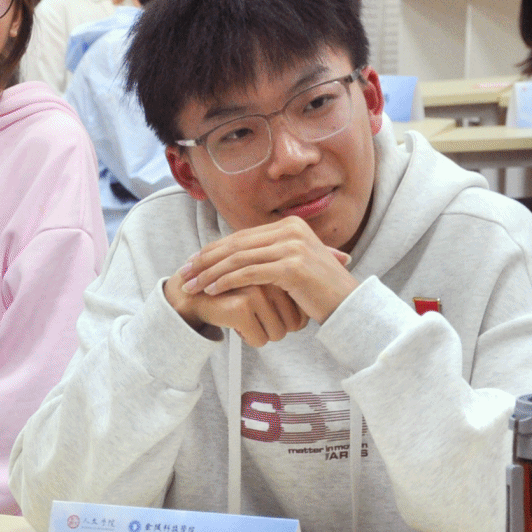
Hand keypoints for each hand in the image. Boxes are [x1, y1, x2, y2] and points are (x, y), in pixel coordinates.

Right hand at [168, 280, 309, 347]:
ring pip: (278, 334)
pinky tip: (234, 323)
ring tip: (244, 317)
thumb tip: (331, 276)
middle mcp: (273, 276)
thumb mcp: (269, 282)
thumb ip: (298, 280)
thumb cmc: (235, 291)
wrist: (194, 296)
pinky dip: (247, 338)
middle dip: (275, 327)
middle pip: (295, 325)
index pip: (304, 311)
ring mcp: (257, 290)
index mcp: (281, 267)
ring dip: (261, 333)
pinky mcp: (242, 306)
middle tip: (255, 315)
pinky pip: (260, 340)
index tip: (270, 312)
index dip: (289, 320)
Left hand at [178, 217, 358, 323]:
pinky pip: (249, 273)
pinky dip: (227, 282)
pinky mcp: (292, 267)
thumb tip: (237, 257)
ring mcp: (292, 247)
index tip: (191, 264)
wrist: (348, 305)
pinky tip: (212, 291)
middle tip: (183, 274)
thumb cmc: (318, 291)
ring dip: (210, 273)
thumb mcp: (292, 265)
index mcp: (290, 226)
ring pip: (239, 259)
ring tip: (192, 286)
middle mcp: (291, 230)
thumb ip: (269, 256)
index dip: (213, 250)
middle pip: (236, 245)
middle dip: (205, 261)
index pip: (241, 237)